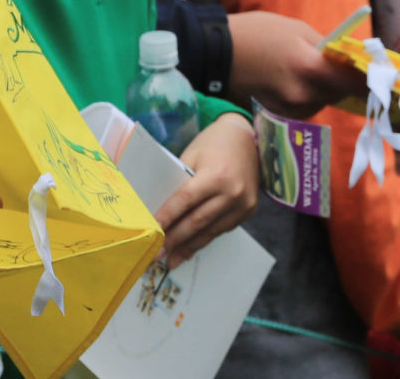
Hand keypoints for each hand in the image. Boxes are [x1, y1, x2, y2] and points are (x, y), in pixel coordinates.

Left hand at [154, 116, 256, 267]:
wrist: (248, 138)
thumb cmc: (213, 144)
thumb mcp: (192, 156)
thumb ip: (180, 182)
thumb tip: (160, 210)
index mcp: (216, 175)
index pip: (185, 200)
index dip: (167, 217)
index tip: (152, 231)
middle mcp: (232, 192)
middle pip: (197, 221)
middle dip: (175, 239)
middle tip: (157, 254)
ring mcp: (243, 204)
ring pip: (210, 231)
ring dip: (189, 247)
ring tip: (171, 260)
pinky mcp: (248, 211)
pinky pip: (222, 229)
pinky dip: (205, 239)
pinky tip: (191, 248)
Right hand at [226, 11, 367, 117]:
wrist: (216, 54)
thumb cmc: (258, 33)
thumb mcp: (297, 29)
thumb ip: (326, 49)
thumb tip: (348, 60)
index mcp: (311, 68)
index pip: (353, 82)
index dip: (369, 80)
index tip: (382, 78)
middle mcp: (304, 95)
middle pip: (338, 93)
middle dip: (341, 82)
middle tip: (338, 67)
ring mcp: (290, 108)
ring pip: (322, 102)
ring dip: (322, 90)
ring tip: (305, 71)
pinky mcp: (280, 115)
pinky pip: (304, 108)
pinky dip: (306, 97)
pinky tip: (292, 81)